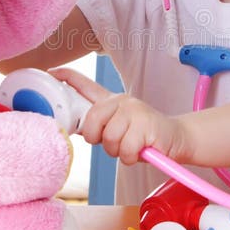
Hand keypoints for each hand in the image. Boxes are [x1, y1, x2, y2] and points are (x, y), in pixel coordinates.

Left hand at [50, 67, 189, 164]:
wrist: (177, 139)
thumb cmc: (144, 137)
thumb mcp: (120, 128)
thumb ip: (101, 126)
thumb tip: (80, 129)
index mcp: (112, 101)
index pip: (86, 85)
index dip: (67, 78)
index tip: (51, 73)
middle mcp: (122, 102)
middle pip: (92, 121)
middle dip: (99, 139)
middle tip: (116, 143)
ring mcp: (134, 111)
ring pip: (109, 139)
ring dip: (120, 151)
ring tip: (133, 146)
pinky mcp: (146, 124)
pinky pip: (126, 149)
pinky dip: (132, 157)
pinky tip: (142, 150)